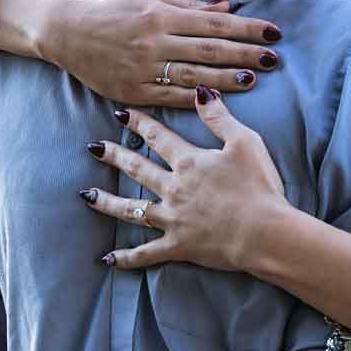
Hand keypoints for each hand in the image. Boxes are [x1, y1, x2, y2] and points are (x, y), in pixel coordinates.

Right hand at [41, 0, 281, 108]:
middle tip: (273, 58)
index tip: (274, 32)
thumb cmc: (116, 12)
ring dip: (226, 80)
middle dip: (244, 54)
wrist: (68, 33)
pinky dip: (196, 100)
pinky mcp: (132, 91)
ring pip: (193, 76)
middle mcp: (154, 41)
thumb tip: (229, 8)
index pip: (214, 23)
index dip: (247, 28)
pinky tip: (218, 102)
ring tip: (253, 79)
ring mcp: (143, 68)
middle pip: (209, 50)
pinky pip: (170, 98)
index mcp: (161, 15)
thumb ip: (190, 6)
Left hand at [83, 91, 288, 274]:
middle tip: (94, 148)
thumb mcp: (245, 142)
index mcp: (189, 162)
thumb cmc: (258, 186)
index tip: (120, 114)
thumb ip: (219, 118)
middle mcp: (174, 189)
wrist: (264, 232)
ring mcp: (172, 219)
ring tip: (86, 196)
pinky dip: (127, 258)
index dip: (138, 123)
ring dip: (107, 202)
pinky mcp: (178, 246)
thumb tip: (200, 91)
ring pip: (131, 210)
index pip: (157, 137)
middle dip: (114, 156)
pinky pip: (146, 253)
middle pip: (138, 169)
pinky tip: (107, 259)